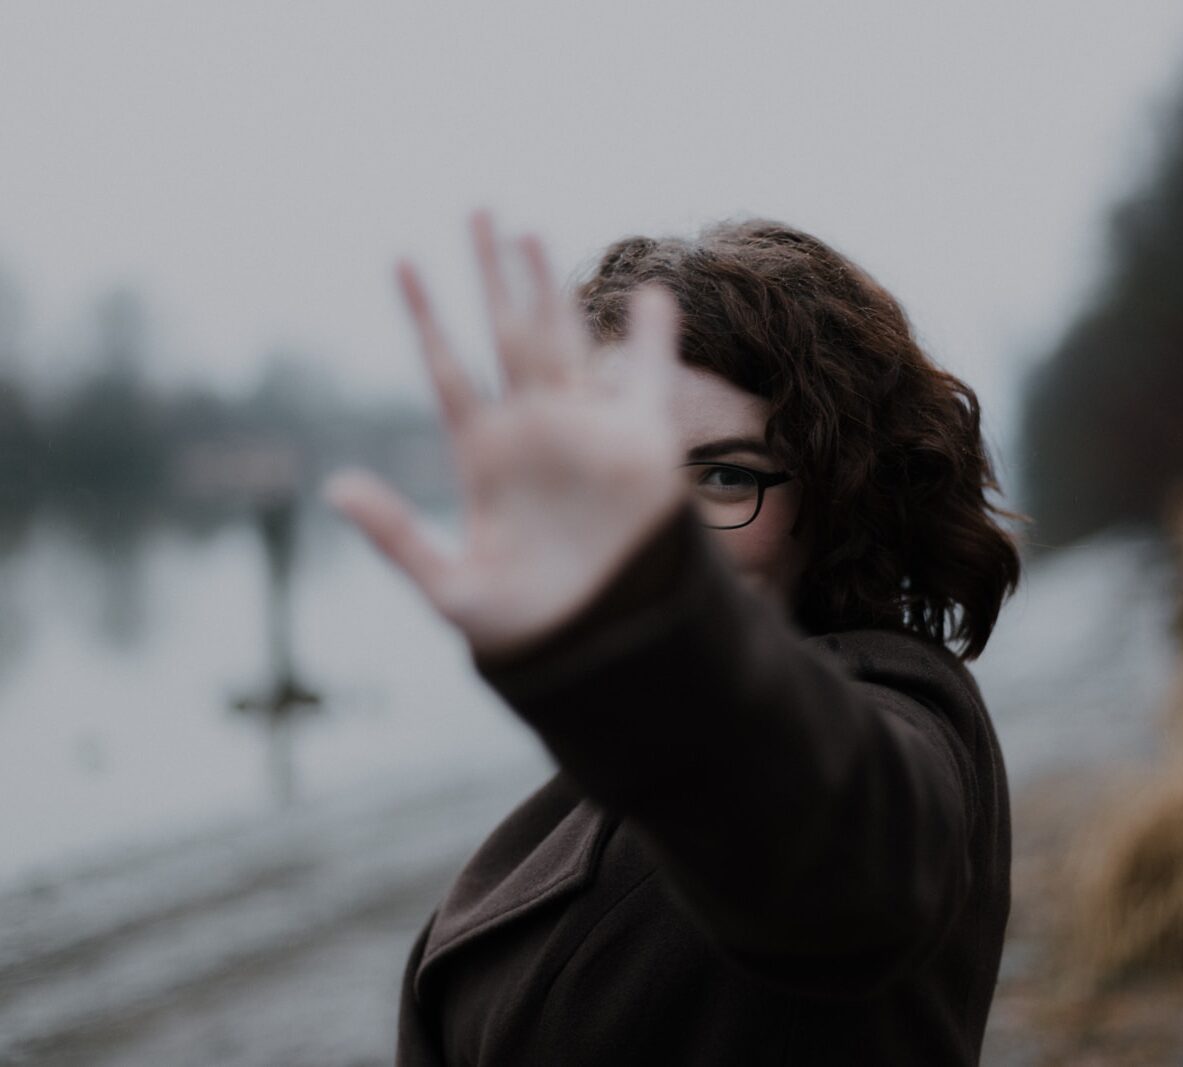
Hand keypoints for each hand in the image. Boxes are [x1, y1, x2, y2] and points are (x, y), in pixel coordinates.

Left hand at [323, 210, 686, 662]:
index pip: (449, 368)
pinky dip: (652, 339)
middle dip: (490, 274)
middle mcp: (533, 431)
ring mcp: (587, 433)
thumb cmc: (526, 630)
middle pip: (506, 332)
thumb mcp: (452, 589)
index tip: (401, 262)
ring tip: (530, 232)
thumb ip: (397, 537)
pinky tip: (650, 296)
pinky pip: (647, 380)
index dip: (426, 316)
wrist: (605, 651)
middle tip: (477, 209)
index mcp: (484, 456)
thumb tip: (334, 486)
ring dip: (550, 286)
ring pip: (565, 339)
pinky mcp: (642, 447)